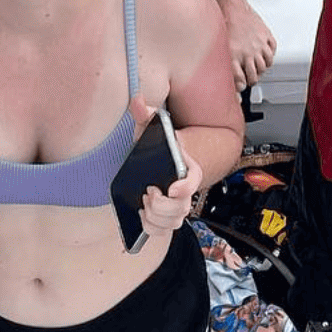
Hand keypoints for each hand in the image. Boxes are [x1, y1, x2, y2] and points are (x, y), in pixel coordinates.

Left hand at [132, 102, 203, 243]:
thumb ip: (145, 114)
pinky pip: (163, 232)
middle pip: (182, 208)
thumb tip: (137, 100)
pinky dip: (151, 228)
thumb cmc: (156, 144)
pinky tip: (141, 214)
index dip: (185, 187)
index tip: (170, 187)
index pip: (194, 180)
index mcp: (187, 168)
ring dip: (156, 218)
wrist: (157, 160)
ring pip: (174, 223)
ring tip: (143, 202)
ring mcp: (177, 206)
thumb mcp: (150, 128)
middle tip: (147, 192)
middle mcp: (185, 190)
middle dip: (163, 205)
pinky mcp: (165, 218)